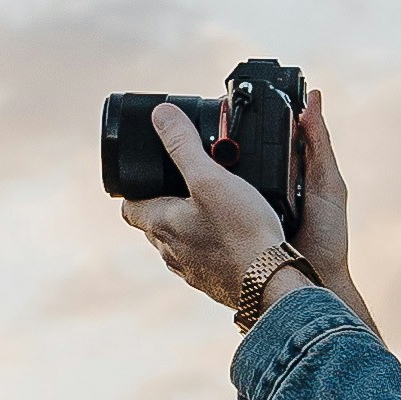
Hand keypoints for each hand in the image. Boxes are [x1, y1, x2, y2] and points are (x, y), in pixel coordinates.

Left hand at [127, 87, 369, 332]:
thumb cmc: (240, 232)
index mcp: (160, 225)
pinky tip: (235, 234)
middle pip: (156, 223)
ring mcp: (192, 271)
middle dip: (169, 202)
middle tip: (192, 182)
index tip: (151, 174)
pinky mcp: (215, 283)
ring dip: (192, 224)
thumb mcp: (210, 177)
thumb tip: (161, 115)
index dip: (136, 188)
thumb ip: (183, 145)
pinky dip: (213, 243)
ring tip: (217, 204)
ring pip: (181, 242)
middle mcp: (170, 252)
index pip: (128, 207)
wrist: (271, 284)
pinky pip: (206, 258)